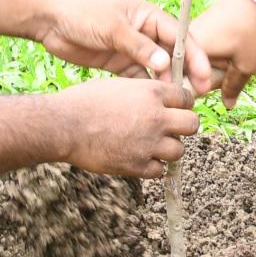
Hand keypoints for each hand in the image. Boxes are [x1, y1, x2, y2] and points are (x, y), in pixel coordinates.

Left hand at [31, 0, 211, 94]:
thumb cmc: (82, 14)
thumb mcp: (113, 27)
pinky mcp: (120, 64)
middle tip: (197, 97)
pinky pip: (141, 79)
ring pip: (159, 70)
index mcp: (149, 17)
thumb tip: (165, 65)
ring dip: (168, 85)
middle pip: (174, 55)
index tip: (204, 77)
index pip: (180, 37)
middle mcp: (146, 33)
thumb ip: (138, 46)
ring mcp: (134, 50)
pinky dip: (149, 90)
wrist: (50, 21)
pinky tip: (156, 105)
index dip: (195, 57)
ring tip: (179, 105)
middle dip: (187, 75)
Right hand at [62, 75, 198, 178]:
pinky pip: (160, 170)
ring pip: (179, 150)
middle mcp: (156, 117)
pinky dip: (153, 166)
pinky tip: (139, 159)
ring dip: (168, 148)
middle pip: (192, 124)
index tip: (174, 109)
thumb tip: (158, 101)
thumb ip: (142, 93)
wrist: (64, 126)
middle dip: (183, 127)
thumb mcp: (118, 86)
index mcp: (151, 93)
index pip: (187, 98)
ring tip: (152, 146)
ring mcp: (148, 143)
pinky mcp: (137, 165)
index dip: (182, 104)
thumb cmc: (84, 101)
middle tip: (170, 130)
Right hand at [190, 0, 255, 106]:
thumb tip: (227, 105)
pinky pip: (206, 51)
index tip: (221, 85)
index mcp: (188, 52)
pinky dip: (221, 54)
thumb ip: (232, 88)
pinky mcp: (199, 29)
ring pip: (202, 63)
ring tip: (241, 55)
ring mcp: (190, 35)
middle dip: (216, 76)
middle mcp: (183, 43)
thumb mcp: (245, 65)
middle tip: (236, 66)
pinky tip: (238, 48)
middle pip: (193, 75)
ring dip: (221, 65)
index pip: (185, 84)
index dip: (203, 90)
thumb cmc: (250, 29)